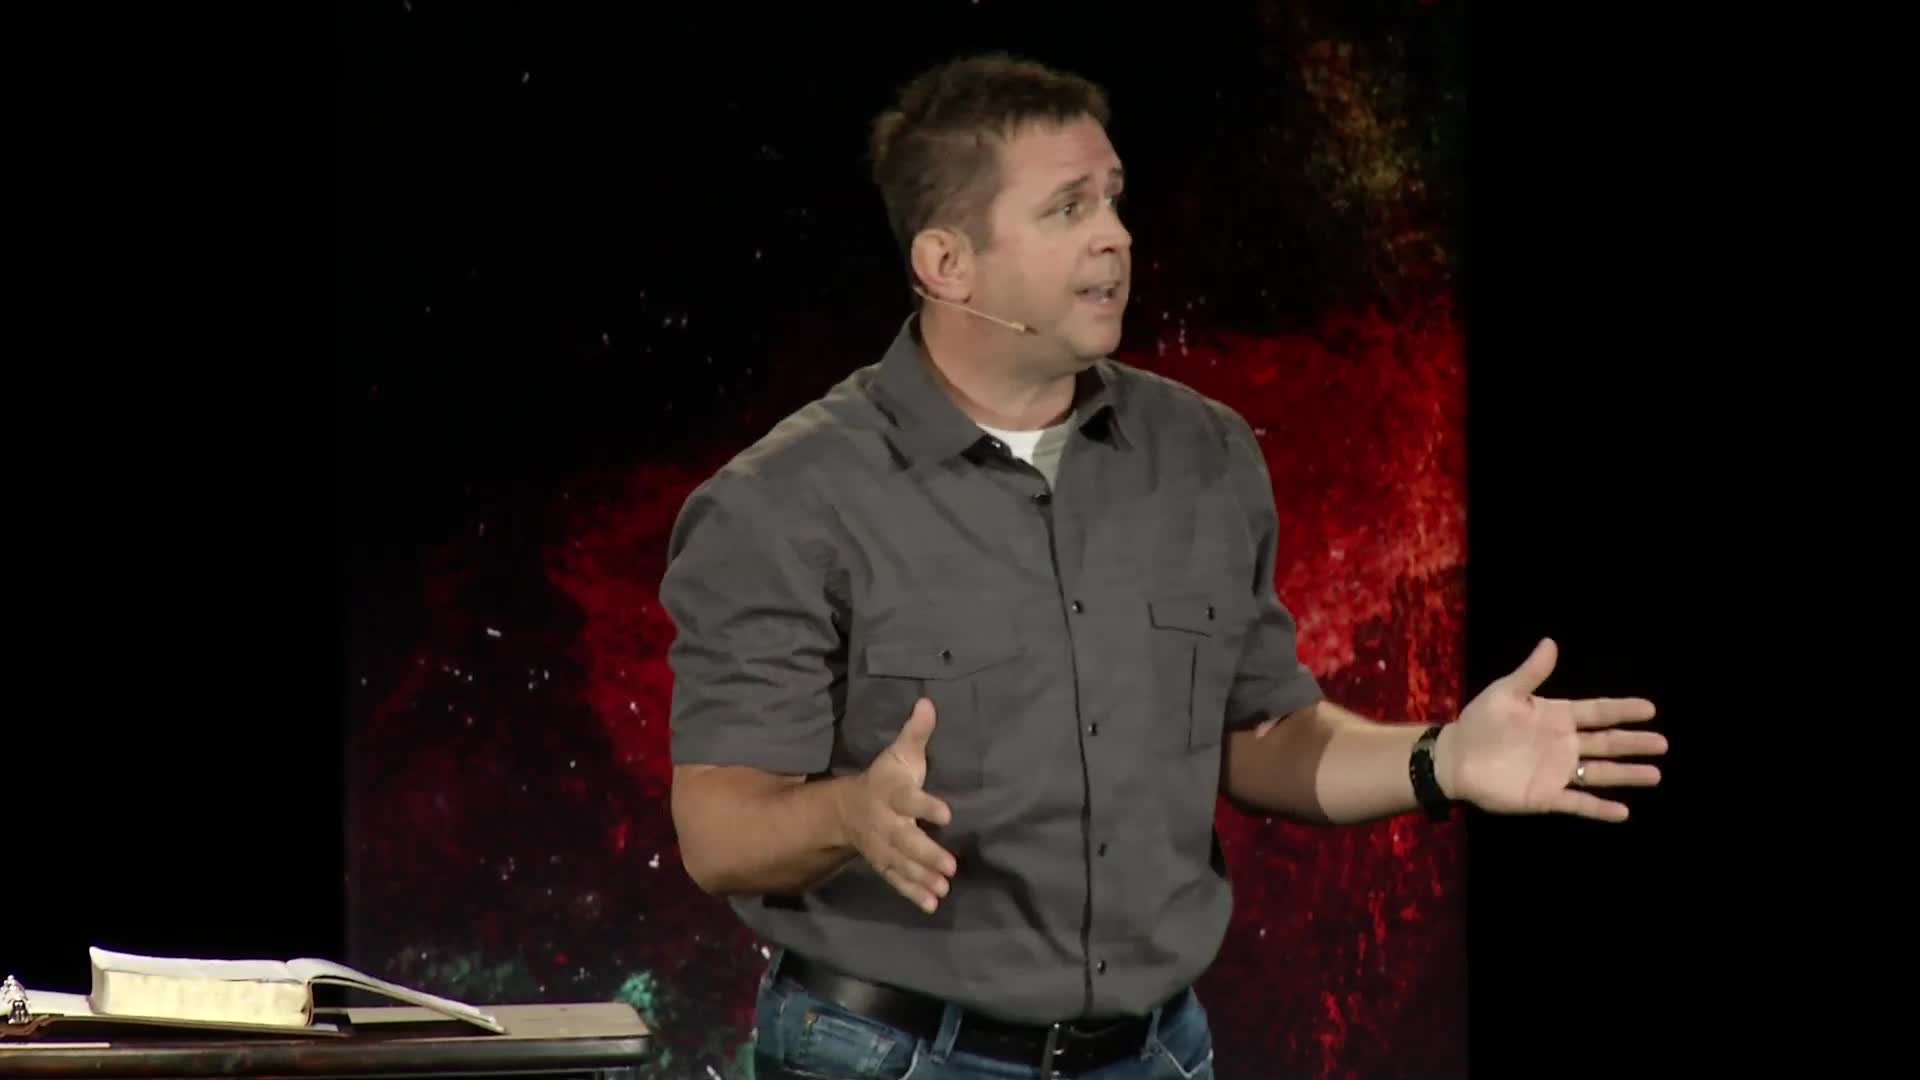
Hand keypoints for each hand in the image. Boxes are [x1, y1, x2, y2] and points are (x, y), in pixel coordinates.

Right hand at [833, 698, 957, 912]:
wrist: (847, 809)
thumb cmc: (886, 778)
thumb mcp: (899, 753)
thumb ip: (916, 733)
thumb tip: (929, 702)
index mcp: (891, 793)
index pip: (909, 799)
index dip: (926, 806)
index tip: (947, 813)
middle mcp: (886, 823)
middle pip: (906, 839)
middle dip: (927, 854)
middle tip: (951, 866)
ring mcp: (883, 847)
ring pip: (902, 864)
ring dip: (922, 877)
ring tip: (944, 888)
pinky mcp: (885, 864)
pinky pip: (897, 880)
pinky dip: (913, 893)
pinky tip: (932, 904)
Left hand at [1442, 638, 1665, 820]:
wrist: (1454, 759)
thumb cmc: (1479, 722)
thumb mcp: (1504, 693)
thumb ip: (1530, 673)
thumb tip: (1550, 642)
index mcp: (1556, 716)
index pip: (1597, 712)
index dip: (1622, 711)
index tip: (1649, 709)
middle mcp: (1563, 744)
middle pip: (1606, 743)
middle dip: (1634, 743)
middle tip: (1663, 743)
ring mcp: (1557, 771)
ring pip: (1600, 773)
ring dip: (1627, 774)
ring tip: (1655, 774)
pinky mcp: (1546, 796)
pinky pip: (1579, 803)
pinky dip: (1600, 808)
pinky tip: (1624, 812)